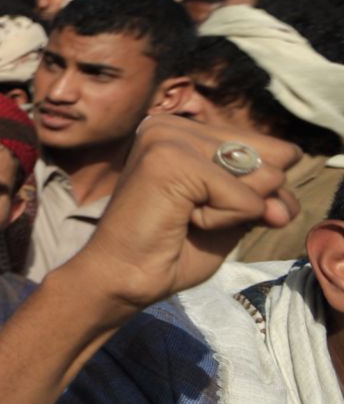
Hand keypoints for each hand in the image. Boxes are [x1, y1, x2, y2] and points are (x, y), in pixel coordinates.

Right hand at [55, 117, 299, 322]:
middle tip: (197, 217)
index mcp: (186, 132)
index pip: (273, 150)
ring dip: (234, 212)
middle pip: (276, 157)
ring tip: (186, 217)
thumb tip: (282, 203)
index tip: (207, 211)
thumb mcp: (233, 215)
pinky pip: (245, 199)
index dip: (262, 192)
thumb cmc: (171, 251)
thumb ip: (266, 197)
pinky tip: (181, 222)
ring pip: (264, 176)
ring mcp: (168, 137)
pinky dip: (223, 223)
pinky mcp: (170, 159)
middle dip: (254, 199)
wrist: (120, 279)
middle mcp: (174, 125)